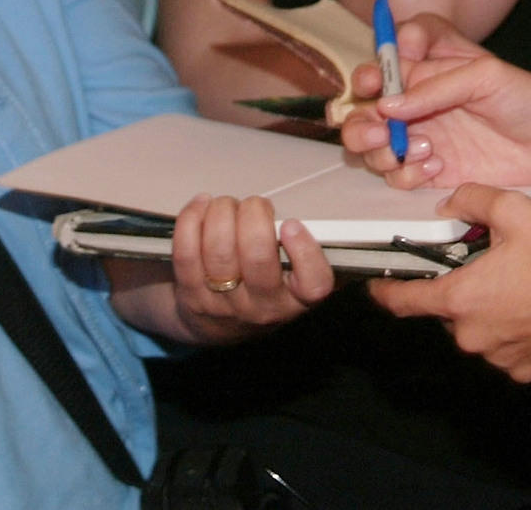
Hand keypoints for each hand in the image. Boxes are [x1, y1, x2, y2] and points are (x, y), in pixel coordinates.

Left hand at [170, 193, 333, 341]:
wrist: (217, 326)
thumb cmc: (265, 287)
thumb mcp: (296, 281)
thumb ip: (313, 256)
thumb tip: (344, 227)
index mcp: (297, 299)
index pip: (313, 285)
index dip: (304, 252)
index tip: (291, 225)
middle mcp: (262, 307)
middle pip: (257, 257)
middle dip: (253, 216)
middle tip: (254, 204)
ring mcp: (223, 304)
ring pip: (219, 251)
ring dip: (221, 213)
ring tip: (226, 204)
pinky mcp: (190, 295)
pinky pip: (186, 252)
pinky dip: (192, 219)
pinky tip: (202, 206)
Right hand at [339, 13, 530, 190]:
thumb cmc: (529, 97)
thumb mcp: (485, 75)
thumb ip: (434, 87)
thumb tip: (388, 104)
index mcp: (427, 69)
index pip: (381, 67)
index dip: (369, 75)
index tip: (372, 85)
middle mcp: (417, 104)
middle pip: (362, 112)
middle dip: (361, 123)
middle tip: (381, 131)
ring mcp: (421, 137)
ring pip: (372, 148)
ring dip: (382, 152)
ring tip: (416, 148)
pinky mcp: (431, 170)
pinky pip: (397, 176)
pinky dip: (407, 174)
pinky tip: (435, 165)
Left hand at [370, 185, 530, 381]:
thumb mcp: (513, 210)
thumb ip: (471, 199)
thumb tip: (450, 202)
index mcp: (461, 299)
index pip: (405, 301)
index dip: (386, 292)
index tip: (377, 288)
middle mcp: (473, 335)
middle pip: (449, 312)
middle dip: (461, 290)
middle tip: (488, 268)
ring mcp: (499, 357)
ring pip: (479, 330)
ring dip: (489, 311)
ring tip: (519, 286)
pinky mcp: (525, 370)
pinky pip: (506, 348)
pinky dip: (513, 331)